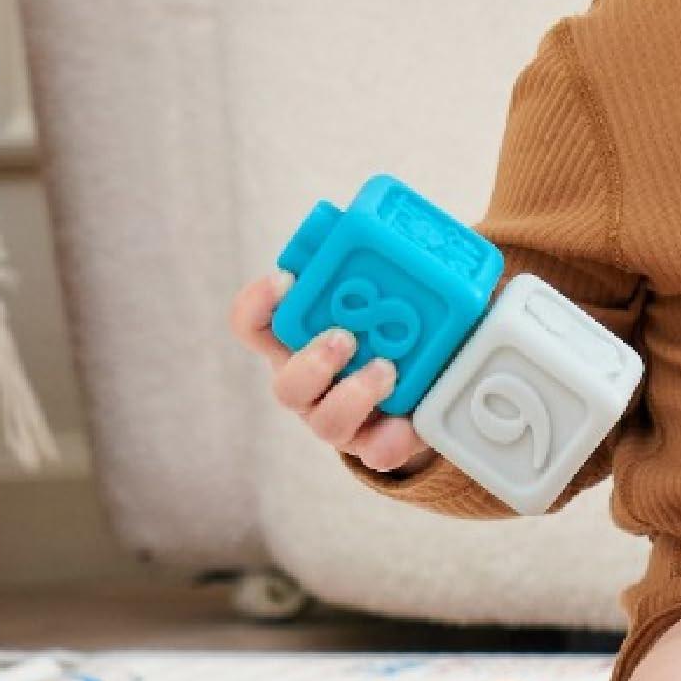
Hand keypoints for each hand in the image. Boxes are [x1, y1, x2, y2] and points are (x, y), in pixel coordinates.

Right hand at [228, 270, 438, 475]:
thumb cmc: (392, 331)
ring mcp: (338, 420)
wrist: (427, 386)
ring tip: (386, 369)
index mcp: (298, 341)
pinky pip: (377, 451)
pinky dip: (392, 436)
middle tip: (343, 337)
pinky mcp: (375, 444)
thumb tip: (400, 229)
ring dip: (353, 394)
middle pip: (286, 385)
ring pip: (326, 422)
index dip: (258, 304)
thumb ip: (377, 270)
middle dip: (312, 362)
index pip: (252, 324)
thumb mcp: (382, 296)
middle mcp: (309, 385)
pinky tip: (408, 421)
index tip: (284, 279)